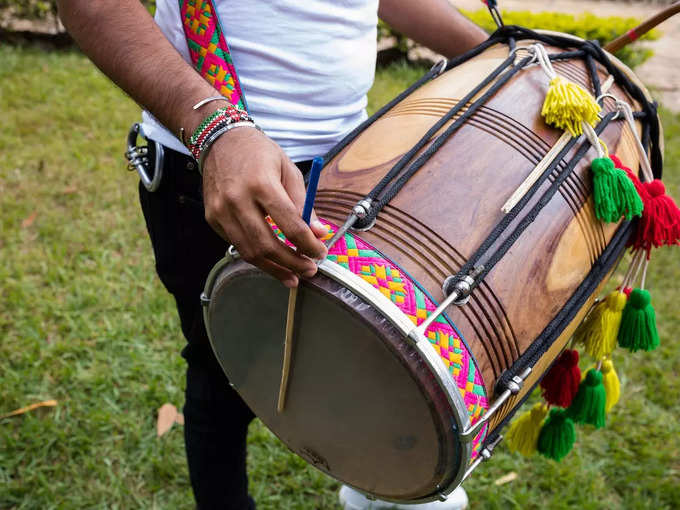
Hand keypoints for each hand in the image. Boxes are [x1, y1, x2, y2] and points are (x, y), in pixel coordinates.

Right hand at [202, 127, 327, 287]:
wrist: (220, 140)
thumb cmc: (259, 154)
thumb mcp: (288, 170)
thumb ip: (303, 204)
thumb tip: (319, 233)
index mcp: (262, 184)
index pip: (289, 225)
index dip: (308, 244)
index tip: (320, 253)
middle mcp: (237, 199)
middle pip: (267, 245)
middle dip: (292, 263)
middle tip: (309, 270)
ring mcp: (221, 211)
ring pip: (249, 252)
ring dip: (274, 268)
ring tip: (293, 277)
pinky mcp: (212, 219)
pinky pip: (237, 245)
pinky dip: (257, 256)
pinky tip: (272, 261)